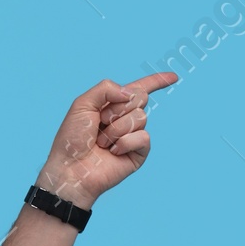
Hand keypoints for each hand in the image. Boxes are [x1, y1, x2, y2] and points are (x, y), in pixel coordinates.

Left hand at [35, 72, 177, 209]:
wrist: (70, 168)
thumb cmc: (72, 139)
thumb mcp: (82, 104)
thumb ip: (106, 88)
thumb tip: (130, 93)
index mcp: (113, 104)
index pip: (139, 89)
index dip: (156, 81)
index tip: (173, 77)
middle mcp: (126, 118)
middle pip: (141, 97)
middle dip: (117, 108)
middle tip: (100, 123)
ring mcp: (133, 135)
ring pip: (140, 117)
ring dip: (116, 128)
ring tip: (102, 142)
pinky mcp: (139, 152)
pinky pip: (144, 137)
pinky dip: (125, 143)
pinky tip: (113, 152)